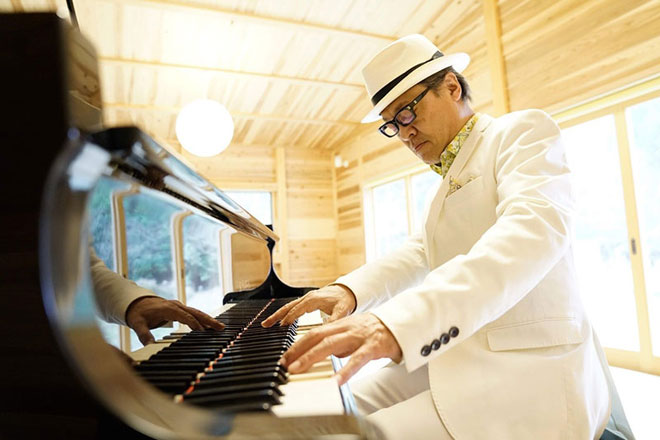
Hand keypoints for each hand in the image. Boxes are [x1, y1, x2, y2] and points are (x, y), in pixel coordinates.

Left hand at [125, 296, 224, 344]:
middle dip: (208, 320)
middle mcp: (176, 306)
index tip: (202, 331)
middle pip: (196, 313)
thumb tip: (148, 344)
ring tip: (220, 327)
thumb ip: (143, 334)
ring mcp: (179, 306)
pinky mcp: (180, 309)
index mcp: (168, 308)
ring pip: (197, 313)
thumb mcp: (137, 323)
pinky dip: (203, 319)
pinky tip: (210, 326)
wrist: (137, 302)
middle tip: (220, 327)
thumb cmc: (138, 313)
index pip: (185, 316)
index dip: (194, 323)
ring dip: (209, 320)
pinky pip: (194, 314)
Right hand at [261, 284, 356, 327]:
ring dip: (277, 315)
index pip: (297, 310)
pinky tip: (280, 321)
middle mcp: (308, 298)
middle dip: (276, 316)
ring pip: (288, 306)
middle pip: (287, 307)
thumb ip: (334, 320)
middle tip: (265, 324)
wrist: (349, 291)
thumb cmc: (345, 300)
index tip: (280, 327)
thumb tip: (327, 329)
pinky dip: (285, 313)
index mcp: (313, 300)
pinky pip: (293, 307)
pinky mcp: (308, 301)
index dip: (289, 318)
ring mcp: (307, 299)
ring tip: (266, 323)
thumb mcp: (342, 311)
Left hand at [280, 313, 401, 385]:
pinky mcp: (373, 346)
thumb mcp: (353, 332)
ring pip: (331, 345)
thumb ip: (338, 341)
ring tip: (298, 369)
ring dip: (311, 357)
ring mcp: (359, 336)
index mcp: (341, 324)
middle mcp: (347, 328)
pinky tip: (335, 382)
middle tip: (285, 364)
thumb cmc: (376, 330)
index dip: (297, 344)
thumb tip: (324, 355)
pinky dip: (345, 371)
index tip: (285, 357)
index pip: (314, 332)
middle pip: (317, 336)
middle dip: (298, 350)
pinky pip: (357, 360)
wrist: (403, 322)